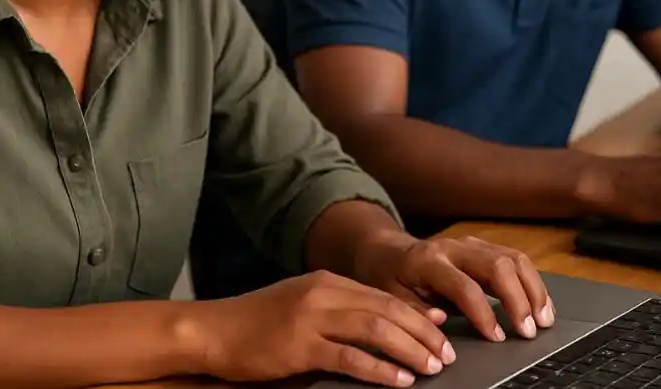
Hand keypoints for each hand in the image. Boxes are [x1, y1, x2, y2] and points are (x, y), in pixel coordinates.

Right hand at [198, 270, 453, 386]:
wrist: (214, 330)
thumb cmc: (258, 322)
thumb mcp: (302, 303)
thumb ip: (341, 308)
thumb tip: (384, 321)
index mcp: (326, 281)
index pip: (383, 295)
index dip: (416, 313)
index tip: (442, 329)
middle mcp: (323, 294)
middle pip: (386, 310)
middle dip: (422, 333)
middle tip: (446, 354)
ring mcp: (310, 319)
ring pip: (374, 330)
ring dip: (409, 350)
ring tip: (432, 367)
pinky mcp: (299, 346)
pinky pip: (349, 358)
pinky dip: (379, 369)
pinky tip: (398, 380)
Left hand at [352, 230, 553, 343]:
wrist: (388, 251)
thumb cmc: (390, 278)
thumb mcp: (391, 297)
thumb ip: (414, 312)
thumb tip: (441, 323)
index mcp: (428, 261)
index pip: (465, 286)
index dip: (484, 313)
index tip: (498, 337)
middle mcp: (454, 247)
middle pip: (497, 265)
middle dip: (518, 299)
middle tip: (529, 330)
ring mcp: (471, 244)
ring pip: (512, 258)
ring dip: (533, 289)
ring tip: (544, 319)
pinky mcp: (484, 247)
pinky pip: (515, 259)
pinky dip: (532, 281)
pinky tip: (540, 304)